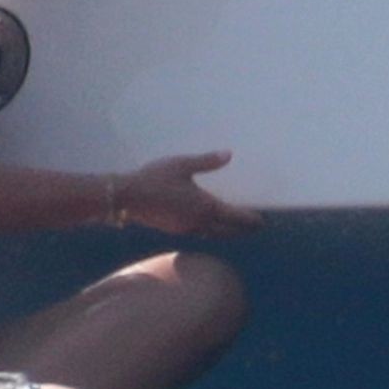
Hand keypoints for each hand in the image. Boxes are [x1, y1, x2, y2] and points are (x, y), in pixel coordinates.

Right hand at [117, 151, 262, 238]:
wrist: (127, 197)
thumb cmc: (156, 178)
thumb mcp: (182, 164)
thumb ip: (207, 161)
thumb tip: (228, 155)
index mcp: (205, 207)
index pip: (235, 218)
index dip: (250, 220)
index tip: (261, 222)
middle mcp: (199, 222)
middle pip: (227, 231)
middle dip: (241, 230)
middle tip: (253, 227)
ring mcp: (186, 229)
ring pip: (212, 234)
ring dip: (225, 232)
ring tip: (232, 227)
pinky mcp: (174, 230)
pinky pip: (200, 233)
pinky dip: (210, 230)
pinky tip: (206, 224)